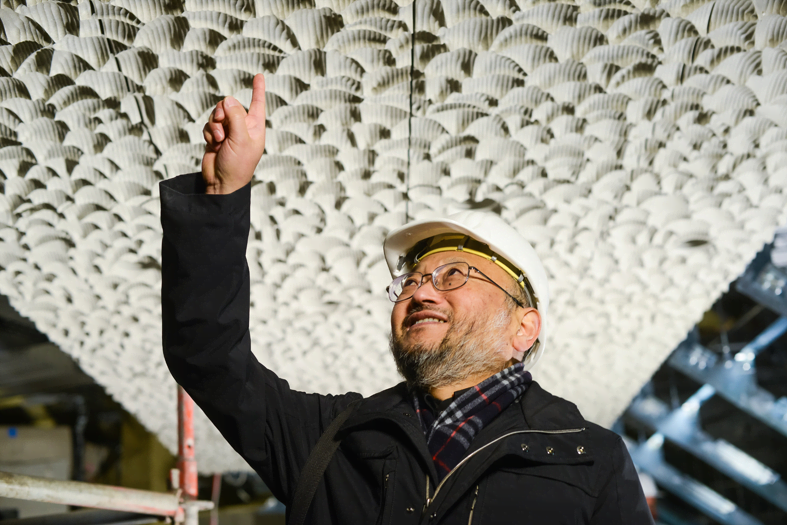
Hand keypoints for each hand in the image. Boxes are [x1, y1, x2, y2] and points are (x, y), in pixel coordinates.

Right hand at [202, 74, 265, 194]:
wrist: (221, 182)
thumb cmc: (238, 165)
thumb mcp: (240, 139)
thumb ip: (235, 116)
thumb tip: (228, 100)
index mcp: (255, 127)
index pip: (257, 103)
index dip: (258, 89)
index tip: (259, 75)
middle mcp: (243, 127)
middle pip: (230, 105)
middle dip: (223, 113)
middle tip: (222, 124)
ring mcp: (229, 132)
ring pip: (217, 114)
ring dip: (215, 125)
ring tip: (220, 141)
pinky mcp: (216, 136)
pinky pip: (209, 124)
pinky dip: (209, 133)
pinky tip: (214, 145)